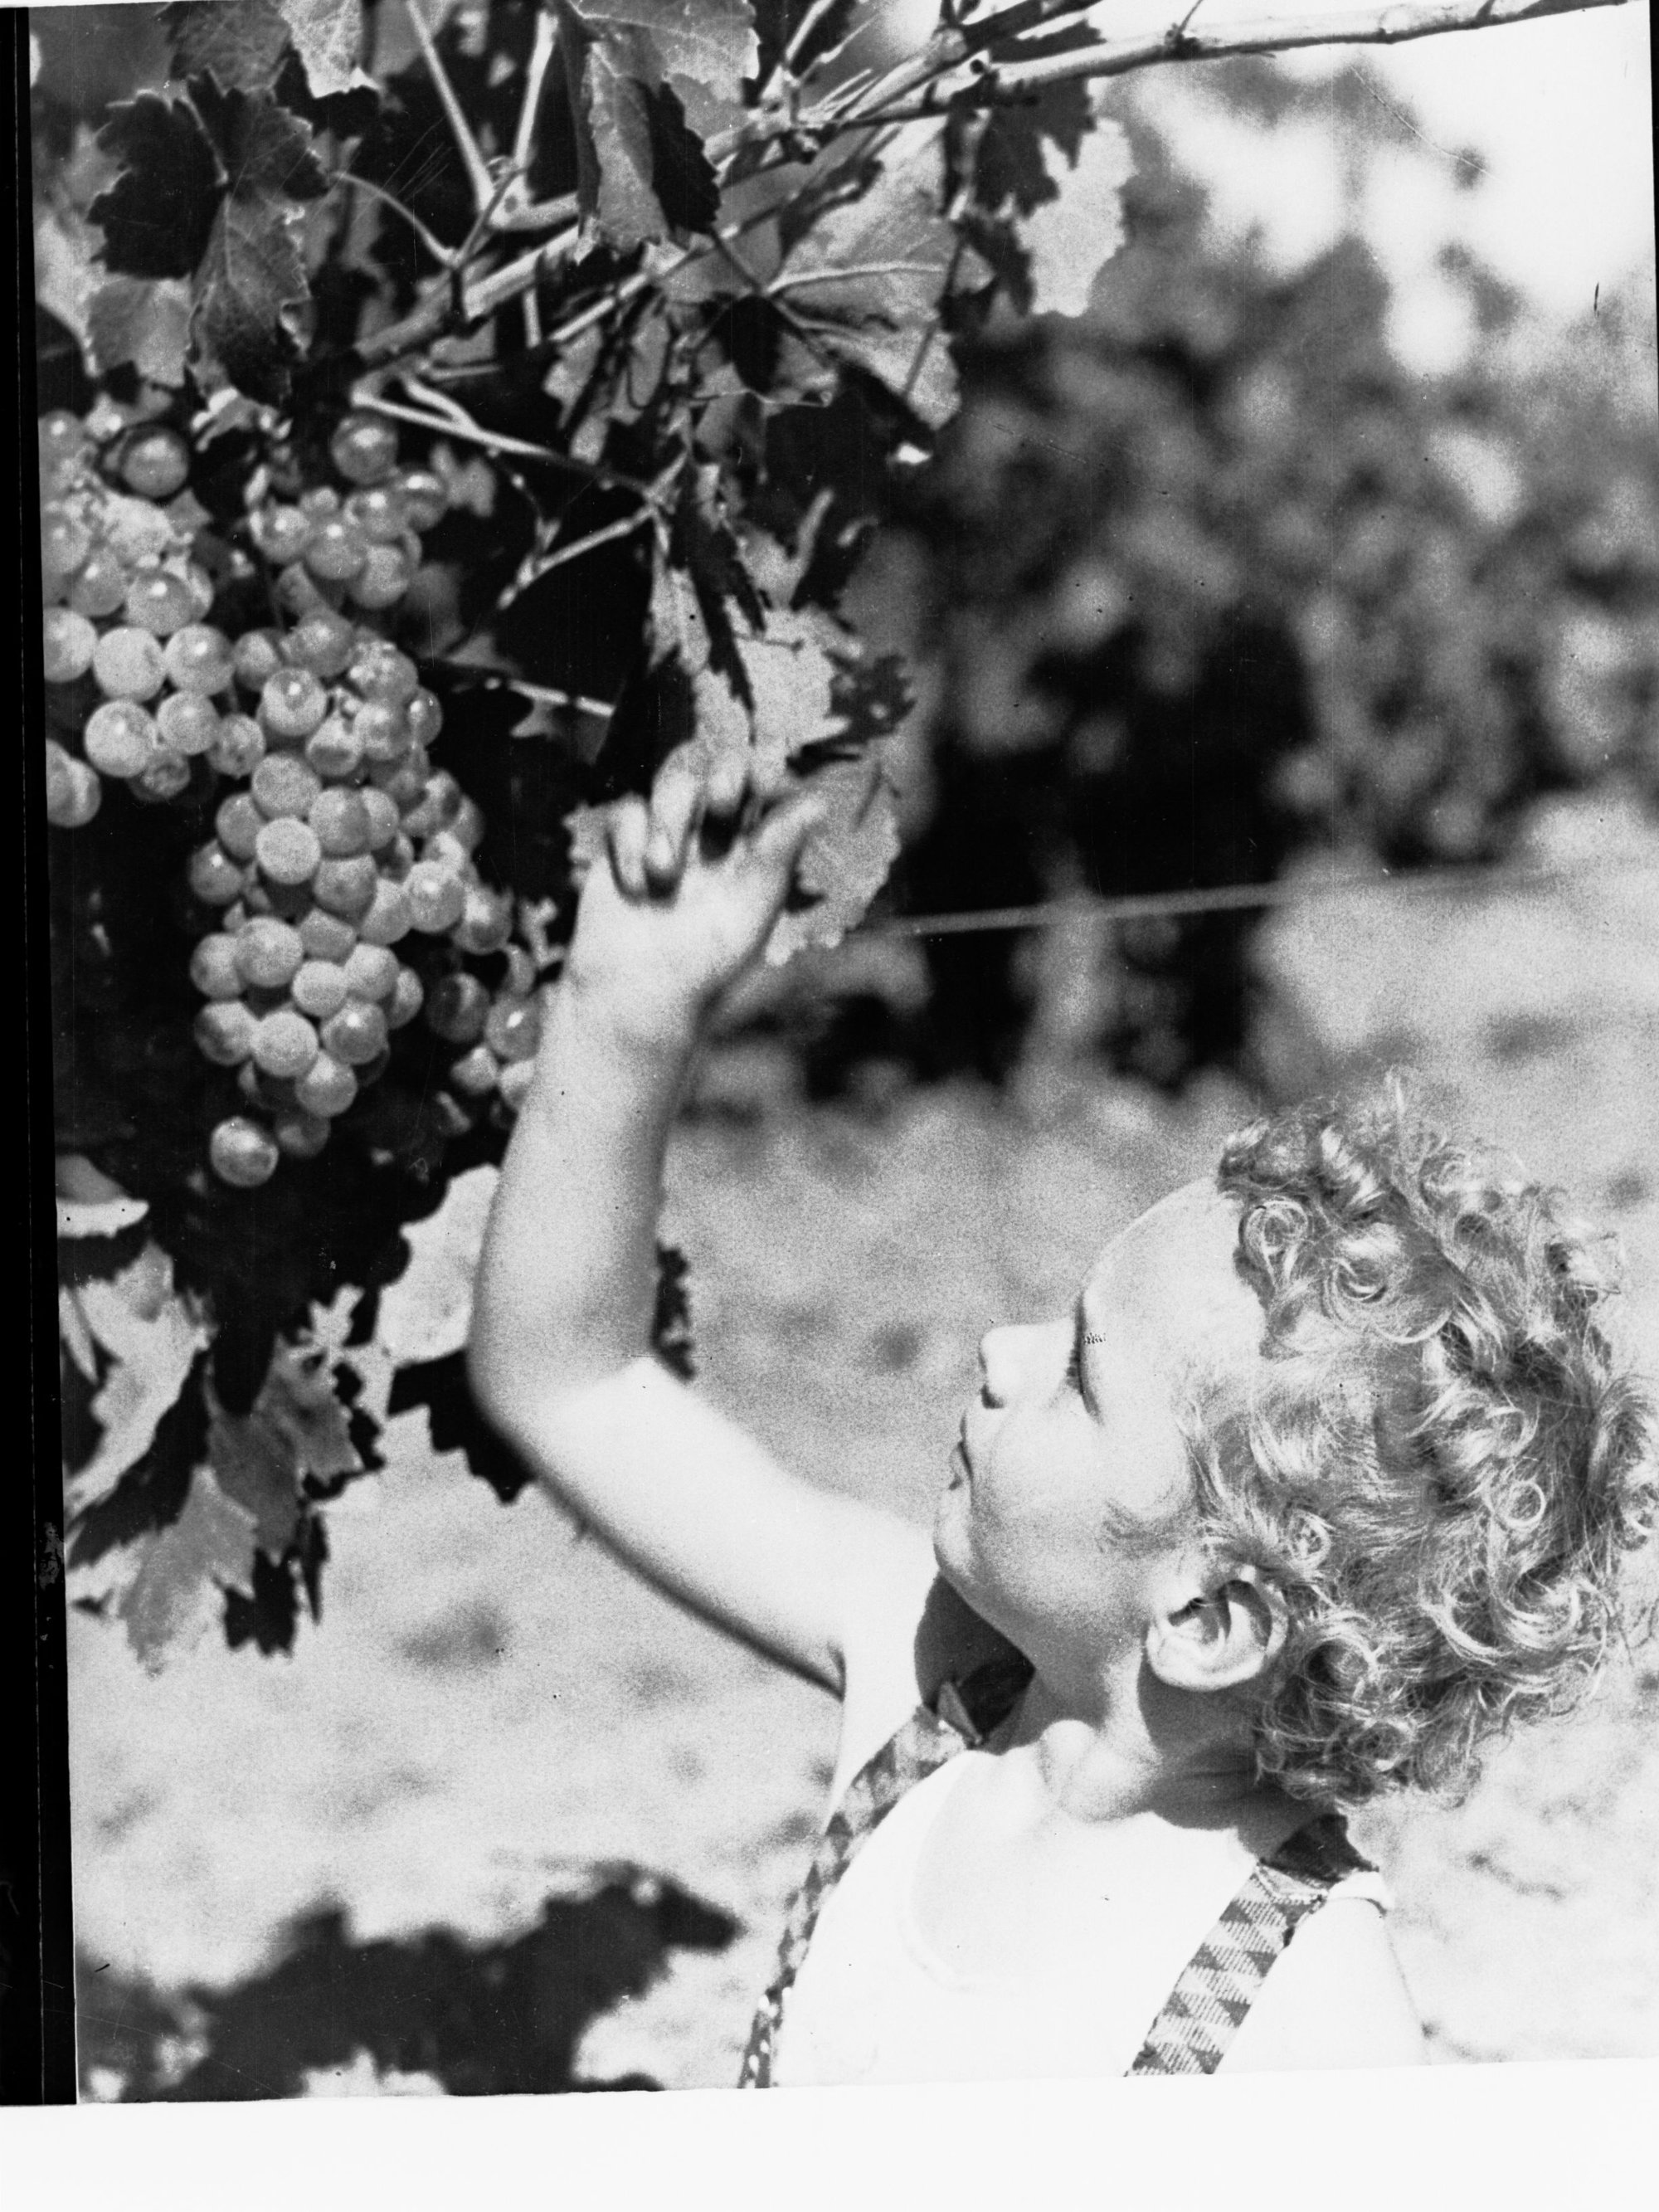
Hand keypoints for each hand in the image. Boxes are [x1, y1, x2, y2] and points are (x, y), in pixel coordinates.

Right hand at [565, 744, 823, 1047]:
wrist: (635, 998)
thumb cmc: (703, 967)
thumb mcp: (749, 912)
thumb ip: (777, 855)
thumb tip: (818, 803)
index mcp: (753, 852)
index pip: (767, 793)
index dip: (769, 774)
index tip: (768, 778)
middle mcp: (714, 839)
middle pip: (721, 773)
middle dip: (724, 777)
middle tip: (722, 803)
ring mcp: (669, 839)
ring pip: (675, 785)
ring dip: (671, 818)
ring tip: (664, 873)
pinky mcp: (624, 846)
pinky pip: (628, 812)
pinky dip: (630, 842)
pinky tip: (637, 886)